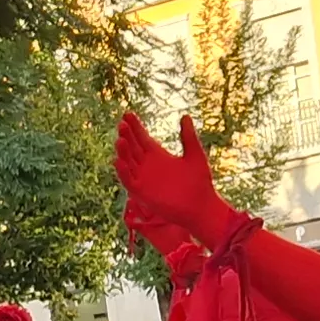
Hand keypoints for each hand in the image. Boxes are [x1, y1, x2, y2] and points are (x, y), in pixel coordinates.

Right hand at [114, 114, 240, 252]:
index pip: (142, 138)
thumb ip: (188, 137)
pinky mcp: (142, 193)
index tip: (128, 114)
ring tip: (120, 140)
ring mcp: (143, 180)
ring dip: (122, 152)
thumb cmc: (200, 182)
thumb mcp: (195, 155)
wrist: (201, 206)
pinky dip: (122, 172)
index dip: (135, 127)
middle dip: (127, 136)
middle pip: (132, 148)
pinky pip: (128, 181)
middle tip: (122, 123)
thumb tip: (185, 116)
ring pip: (128, 163)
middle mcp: (148, 166)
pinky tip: (118, 161)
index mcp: (158, 156)